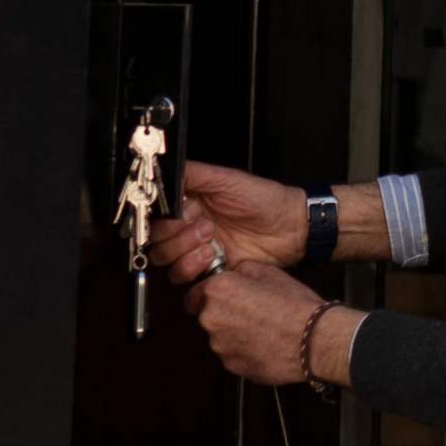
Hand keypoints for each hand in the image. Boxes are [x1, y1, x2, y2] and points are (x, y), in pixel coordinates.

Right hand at [161, 160, 312, 285]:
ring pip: (165, 259)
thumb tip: (164, 168)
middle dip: (175, 234)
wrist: (290, 228)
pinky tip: (214, 256)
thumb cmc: (264, 199)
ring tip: (210, 240)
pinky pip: (182, 277)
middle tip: (204, 225)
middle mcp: (188, 228)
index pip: (156, 214)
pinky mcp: (206, 271)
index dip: (164, 216)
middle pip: (156, 239)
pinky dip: (193, 267)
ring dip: (184, 250)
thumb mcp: (226, 179)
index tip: (184, 211)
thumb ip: (193, 174)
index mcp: (188, 204)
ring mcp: (196, 250)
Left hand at [187, 257, 331, 385]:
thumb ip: (240, 272)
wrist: (313, 340)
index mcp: (217, 292)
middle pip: (207, 317)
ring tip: (262, 329)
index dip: (209, 295)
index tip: (221, 297)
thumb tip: (234, 275)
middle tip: (250, 311)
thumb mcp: (268, 271)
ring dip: (234, 334)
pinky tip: (265, 344)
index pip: (193, 295)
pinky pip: (233, 355)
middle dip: (223, 314)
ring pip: (220, 338)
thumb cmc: (294, 306)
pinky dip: (244, 351)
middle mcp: (211, 320)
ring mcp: (221, 347)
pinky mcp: (233, 366)